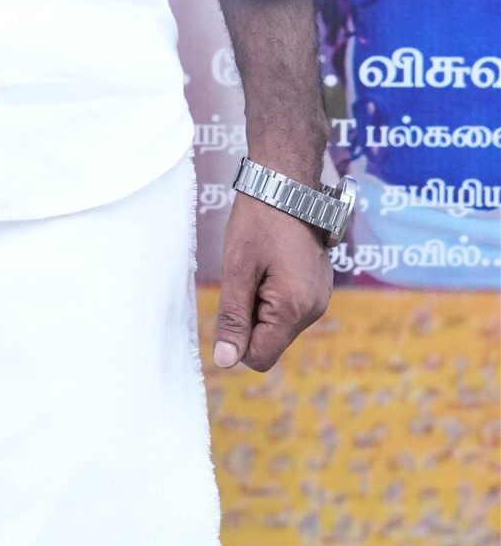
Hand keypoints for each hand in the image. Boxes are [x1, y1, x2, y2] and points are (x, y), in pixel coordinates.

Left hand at [213, 192, 331, 373]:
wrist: (286, 183)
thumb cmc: (259, 221)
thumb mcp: (238, 268)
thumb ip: (233, 317)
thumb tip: (225, 361)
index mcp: (295, 309)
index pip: (260, 357)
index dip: (238, 339)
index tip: (233, 301)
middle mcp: (315, 309)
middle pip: (270, 341)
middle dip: (250, 317)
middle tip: (246, 276)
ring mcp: (320, 298)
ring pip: (279, 324)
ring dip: (261, 304)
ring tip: (259, 266)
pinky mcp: (319, 287)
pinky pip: (290, 307)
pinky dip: (274, 294)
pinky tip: (271, 263)